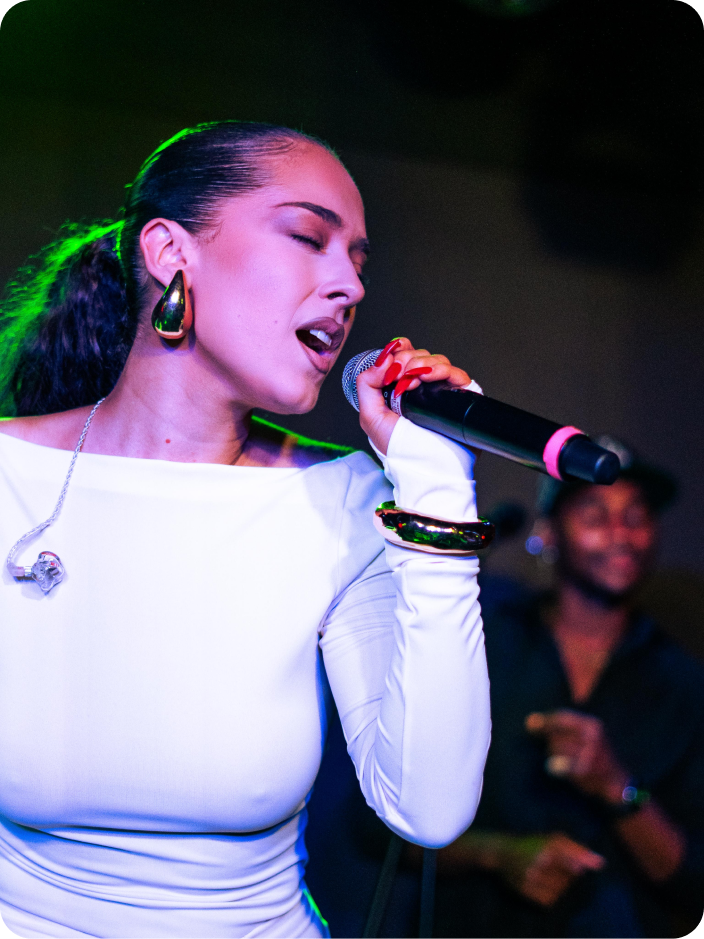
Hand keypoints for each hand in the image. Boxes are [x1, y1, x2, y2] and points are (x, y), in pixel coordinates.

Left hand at [355, 337, 471, 454]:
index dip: (397, 349)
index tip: (390, 357)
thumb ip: (366, 384)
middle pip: (419, 355)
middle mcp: (423, 388)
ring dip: (420, 364)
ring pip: (437, 360)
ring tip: (411, 381)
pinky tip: (427, 376)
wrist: (425, 468)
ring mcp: (442, 391)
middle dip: (405, 359)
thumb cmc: (401, 449)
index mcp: (403, 389)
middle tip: (398, 376)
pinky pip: (456, 373)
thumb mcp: (371, 416)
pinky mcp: (461, 396)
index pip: (404, 355)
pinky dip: (440, 369)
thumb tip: (382, 359)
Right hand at [497, 833, 604, 906]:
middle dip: (570, 874)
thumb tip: (600, 863)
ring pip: (560, 890)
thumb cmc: (532, 844)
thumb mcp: (552, 839)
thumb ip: (576, 849)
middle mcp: (538, 860)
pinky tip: (544, 886)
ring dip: (561, 886)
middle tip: (558, 868)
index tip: (594, 866)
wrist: (502, 853)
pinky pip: (549, 900)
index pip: (569, 854)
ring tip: (550, 876)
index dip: (581, 860)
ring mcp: (530, 876)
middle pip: (568, 876)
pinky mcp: (524, 889)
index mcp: (546, 844)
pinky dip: (551, 895)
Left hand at [526, 710, 629, 804]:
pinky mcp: (586, 770)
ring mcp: (590, 754)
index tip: (529, 723)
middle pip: (556, 734)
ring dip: (553, 756)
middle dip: (551, 743)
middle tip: (556, 751)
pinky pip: (560, 766)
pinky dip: (555, 767)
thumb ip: (563, 728)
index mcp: (593, 725)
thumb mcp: (588, 736)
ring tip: (563, 762)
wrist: (618, 785)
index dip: (545, 720)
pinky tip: (555, 769)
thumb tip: (530, 722)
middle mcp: (593, 737)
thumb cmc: (598, 758)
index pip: (562, 717)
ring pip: (555, 749)